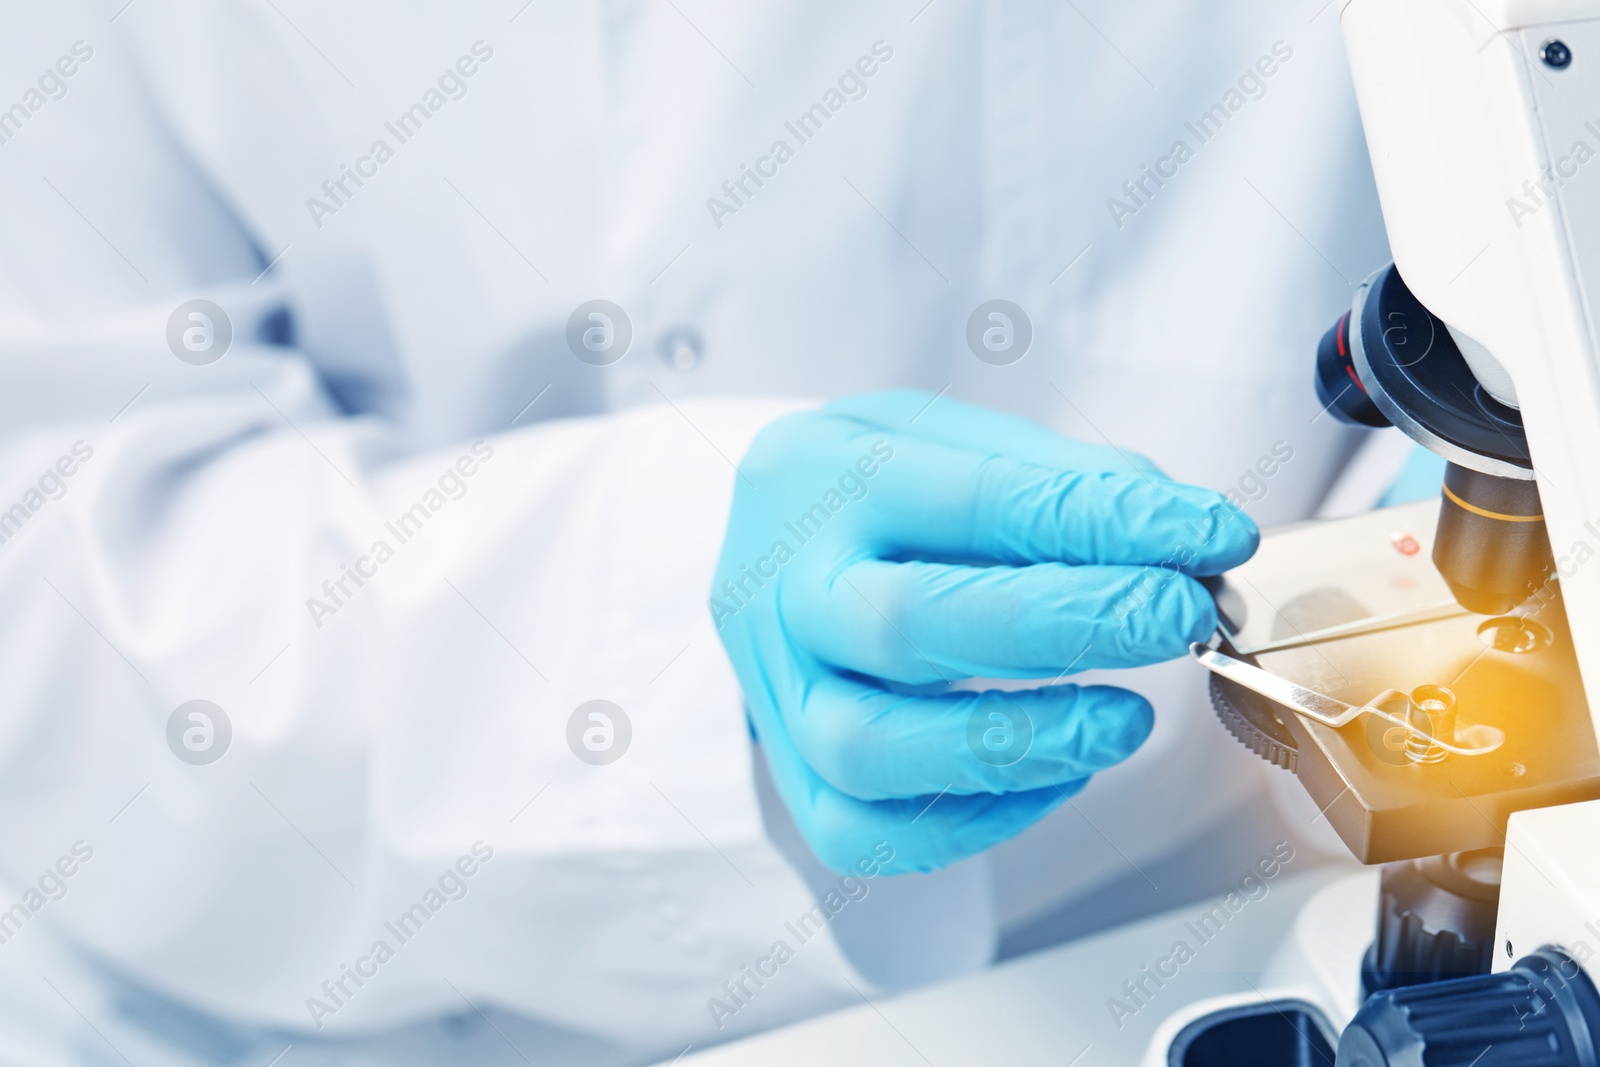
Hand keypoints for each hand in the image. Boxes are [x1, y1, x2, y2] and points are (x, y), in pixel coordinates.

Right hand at [710, 391, 1257, 873]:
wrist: (766, 540)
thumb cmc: (873, 487)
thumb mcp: (953, 436)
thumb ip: (1060, 480)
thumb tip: (1189, 539)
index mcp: (821, 474)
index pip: (971, 499)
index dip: (1101, 522)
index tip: (1209, 534)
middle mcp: (781, 586)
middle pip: (904, 624)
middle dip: (1064, 625)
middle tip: (1177, 618)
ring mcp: (776, 689)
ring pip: (868, 748)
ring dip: (1020, 743)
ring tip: (1126, 721)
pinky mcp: (789, 774)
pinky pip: (863, 833)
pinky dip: (973, 820)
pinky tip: (1056, 772)